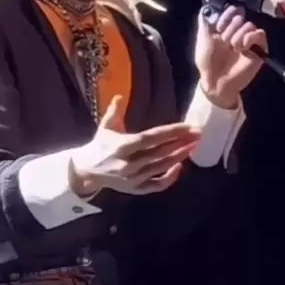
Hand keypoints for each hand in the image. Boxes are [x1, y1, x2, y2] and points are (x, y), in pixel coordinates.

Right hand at [70, 95, 201, 196]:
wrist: (86, 171)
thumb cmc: (99, 145)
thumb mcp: (105, 126)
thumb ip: (114, 111)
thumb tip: (120, 95)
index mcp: (122, 145)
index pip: (152, 137)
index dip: (171, 132)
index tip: (188, 126)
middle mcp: (129, 162)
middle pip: (160, 152)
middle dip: (181, 143)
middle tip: (198, 134)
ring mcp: (133, 177)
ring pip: (161, 167)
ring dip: (179, 157)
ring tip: (193, 146)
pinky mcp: (135, 189)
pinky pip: (156, 185)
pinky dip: (169, 178)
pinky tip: (179, 167)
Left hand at [195, 5, 267, 107]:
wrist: (216, 81)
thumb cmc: (207, 62)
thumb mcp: (203, 38)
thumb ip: (205, 21)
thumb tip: (207, 7)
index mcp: (225, 28)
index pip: (232, 10)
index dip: (226, 15)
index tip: (219, 26)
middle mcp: (237, 32)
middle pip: (240, 17)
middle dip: (230, 28)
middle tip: (224, 42)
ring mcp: (248, 40)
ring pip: (249, 24)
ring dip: (238, 35)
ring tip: (232, 48)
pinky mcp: (259, 49)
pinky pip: (260, 33)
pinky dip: (250, 38)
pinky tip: (241, 48)